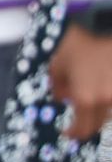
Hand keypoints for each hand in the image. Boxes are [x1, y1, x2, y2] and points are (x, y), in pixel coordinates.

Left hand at [50, 25, 111, 139]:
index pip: (82, 127)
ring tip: (87, 99)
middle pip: (98, 122)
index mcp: (85, 97)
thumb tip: (61, 99)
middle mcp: (106, 99)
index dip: (74, 133)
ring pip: (109, 112)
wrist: (99, 27)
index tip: (67, 133)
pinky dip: (106, 100)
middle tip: (77, 121)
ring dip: (98, 111)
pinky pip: (111, 99)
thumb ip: (57, 88)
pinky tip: (98, 91)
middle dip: (86, 124)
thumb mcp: (56, 66)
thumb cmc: (74, 44)